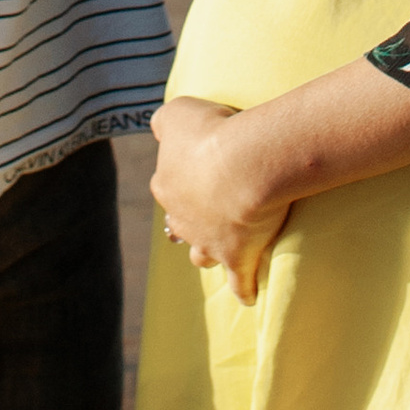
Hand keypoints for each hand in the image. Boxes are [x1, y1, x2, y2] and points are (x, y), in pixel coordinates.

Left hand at [150, 96, 290, 302]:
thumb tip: (160, 130)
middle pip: (180, 225)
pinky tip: (249, 296)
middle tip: (209, 211)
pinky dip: (243, 290)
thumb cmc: (211, 133)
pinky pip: (239, 284)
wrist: (243, 165)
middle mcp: (181, 219)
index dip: (182, 179)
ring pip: (201, 256)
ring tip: (220, 251)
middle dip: (191, 220)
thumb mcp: (178, 113)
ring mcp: (208, 244)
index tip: (200, 171)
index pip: (167, 184)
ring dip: (209, 253)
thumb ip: (165, 121)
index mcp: (166, 184)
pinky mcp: (236, 260)